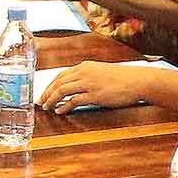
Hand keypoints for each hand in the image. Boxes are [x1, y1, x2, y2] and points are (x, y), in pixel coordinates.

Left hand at [38, 62, 154, 115]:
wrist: (137, 81)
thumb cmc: (122, 78)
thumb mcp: (101, 72)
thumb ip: (88, 76)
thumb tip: (77, 87)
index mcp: (85, 66)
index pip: (61, 75)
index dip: (50, 85)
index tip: (44, 93)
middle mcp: (84, 72)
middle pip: (57, 82)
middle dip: (46, 93)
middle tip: (40, 102)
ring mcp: (88, 83)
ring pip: (62, 90)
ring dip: (51, 100)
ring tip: (47, 108)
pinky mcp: (94, 94)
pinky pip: (73, 100)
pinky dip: (64, 106)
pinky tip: (60, 111)